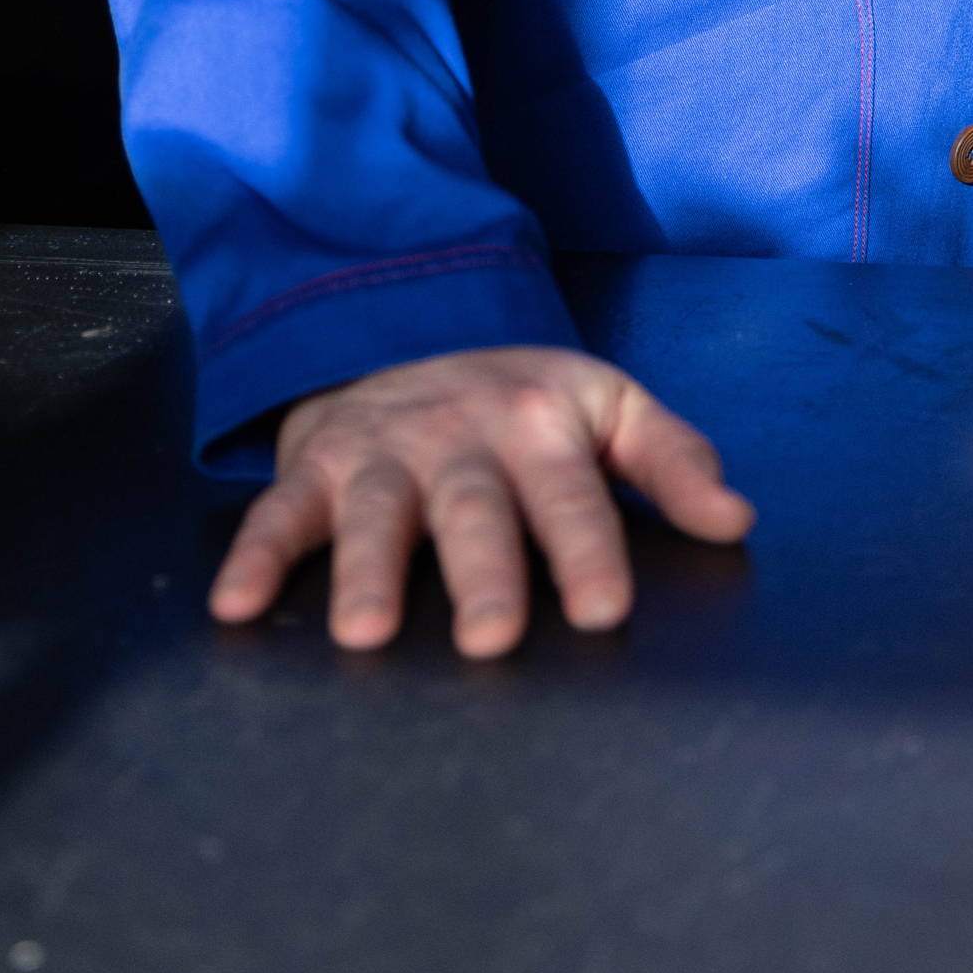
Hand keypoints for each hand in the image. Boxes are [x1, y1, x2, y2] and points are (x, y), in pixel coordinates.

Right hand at [208, 343, 755, 656]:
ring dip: (368, 570)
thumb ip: (670, 459)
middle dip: (482, 572)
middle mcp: (457, 437)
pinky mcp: (316, 468)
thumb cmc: (519, 398)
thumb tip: (736, 519)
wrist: (404, 333)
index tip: (604, 609)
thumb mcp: (605, 404)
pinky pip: (279, 512)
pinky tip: (235, 607)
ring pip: (376, 513)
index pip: (572, 493)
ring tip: (365, 633)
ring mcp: (382, 452)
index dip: (589, 549)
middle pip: (474, 509)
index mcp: (538, 423)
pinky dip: (254, 557)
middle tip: (490, 639)